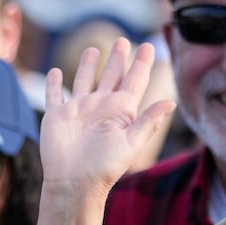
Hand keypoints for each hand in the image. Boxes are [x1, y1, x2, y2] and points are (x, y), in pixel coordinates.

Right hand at [40, 38, 175, 202]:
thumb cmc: (104, 168)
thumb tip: (171, 102)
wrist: (73, 182)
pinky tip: (55, 72)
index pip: (134, 81)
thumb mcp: (131, 143)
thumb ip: (148, 121)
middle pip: (111, 76)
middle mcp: (100, 107)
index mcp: (120, 111)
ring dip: (89, 65)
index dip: (142, 63)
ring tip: (94, 50)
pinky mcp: (57, 116)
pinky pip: (55, 95)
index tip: (149, 45)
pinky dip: (54, 83)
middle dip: (117, 58)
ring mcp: (78, 110)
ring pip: (84, 80)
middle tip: (123, 41)